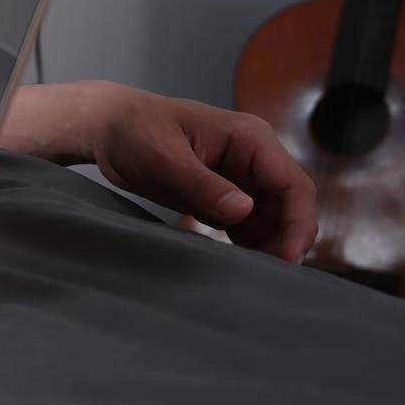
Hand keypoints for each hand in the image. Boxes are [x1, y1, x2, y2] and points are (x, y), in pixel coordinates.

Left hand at [66, 81, 317, 261]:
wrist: (105, 128)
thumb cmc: (133, 130)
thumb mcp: (164, 158)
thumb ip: (203, 185)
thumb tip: (244, 211)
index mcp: (250, 139)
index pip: (293, 184)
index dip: (299, 223)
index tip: (289, 258)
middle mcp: (252, 158)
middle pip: (289, 206)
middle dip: (285, 240)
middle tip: (268, 276)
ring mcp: (239, 178)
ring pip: (271, 220)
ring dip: (267, 246)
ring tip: (251, 275)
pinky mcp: (221, 195)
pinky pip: (247, 224)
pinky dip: (247, 244)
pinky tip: (236, 263)